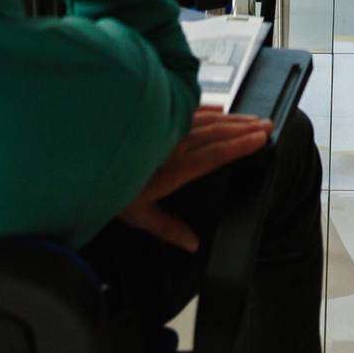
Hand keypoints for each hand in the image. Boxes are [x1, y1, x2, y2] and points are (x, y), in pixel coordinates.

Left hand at [117, 109, 272, 250]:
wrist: (85, 160)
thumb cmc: (110, 187)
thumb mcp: (138, 215)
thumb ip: (168, 229)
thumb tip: (192, 244)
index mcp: (175, 168)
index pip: (216, 154)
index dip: (240, 145)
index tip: (261, 139)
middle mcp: (174, 144)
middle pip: (217, 133)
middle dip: (245, 128)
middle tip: (268, 125)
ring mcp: (167, 129)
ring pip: (206, 119)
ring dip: (232, 118)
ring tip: (252, 118)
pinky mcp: (159, 120)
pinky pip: (188, 110)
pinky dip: (207, 108)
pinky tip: (219, 108)